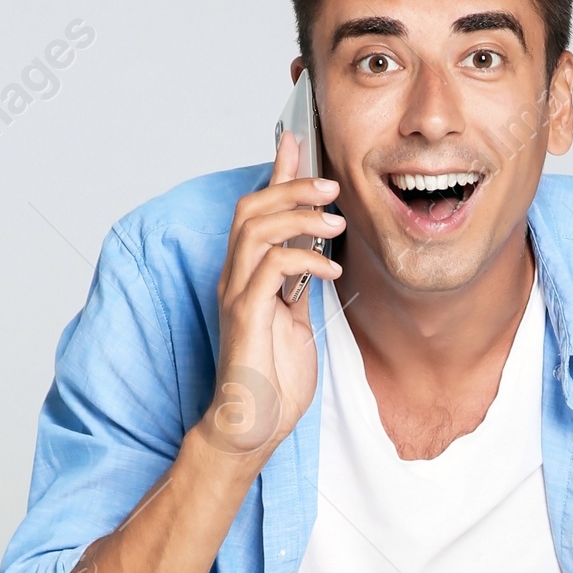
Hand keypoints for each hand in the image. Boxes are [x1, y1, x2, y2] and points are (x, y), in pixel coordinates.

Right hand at [200, 130, 344, 462]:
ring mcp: (236, 296)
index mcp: (247, 275)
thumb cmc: (273, 379)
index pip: (256, 210)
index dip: (277, 174)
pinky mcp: (244, 317)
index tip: (301, 145)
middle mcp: (235, 278)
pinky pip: (270, 270)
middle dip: (291, 187)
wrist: (251, 427)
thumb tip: (315, 249)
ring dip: (298, 216)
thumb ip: (299, 279)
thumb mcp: (295, 316)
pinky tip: (331, 269)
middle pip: (252, 208)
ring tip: (336, 223)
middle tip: (332, 186)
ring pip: (256, 229)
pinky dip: (303, 260)